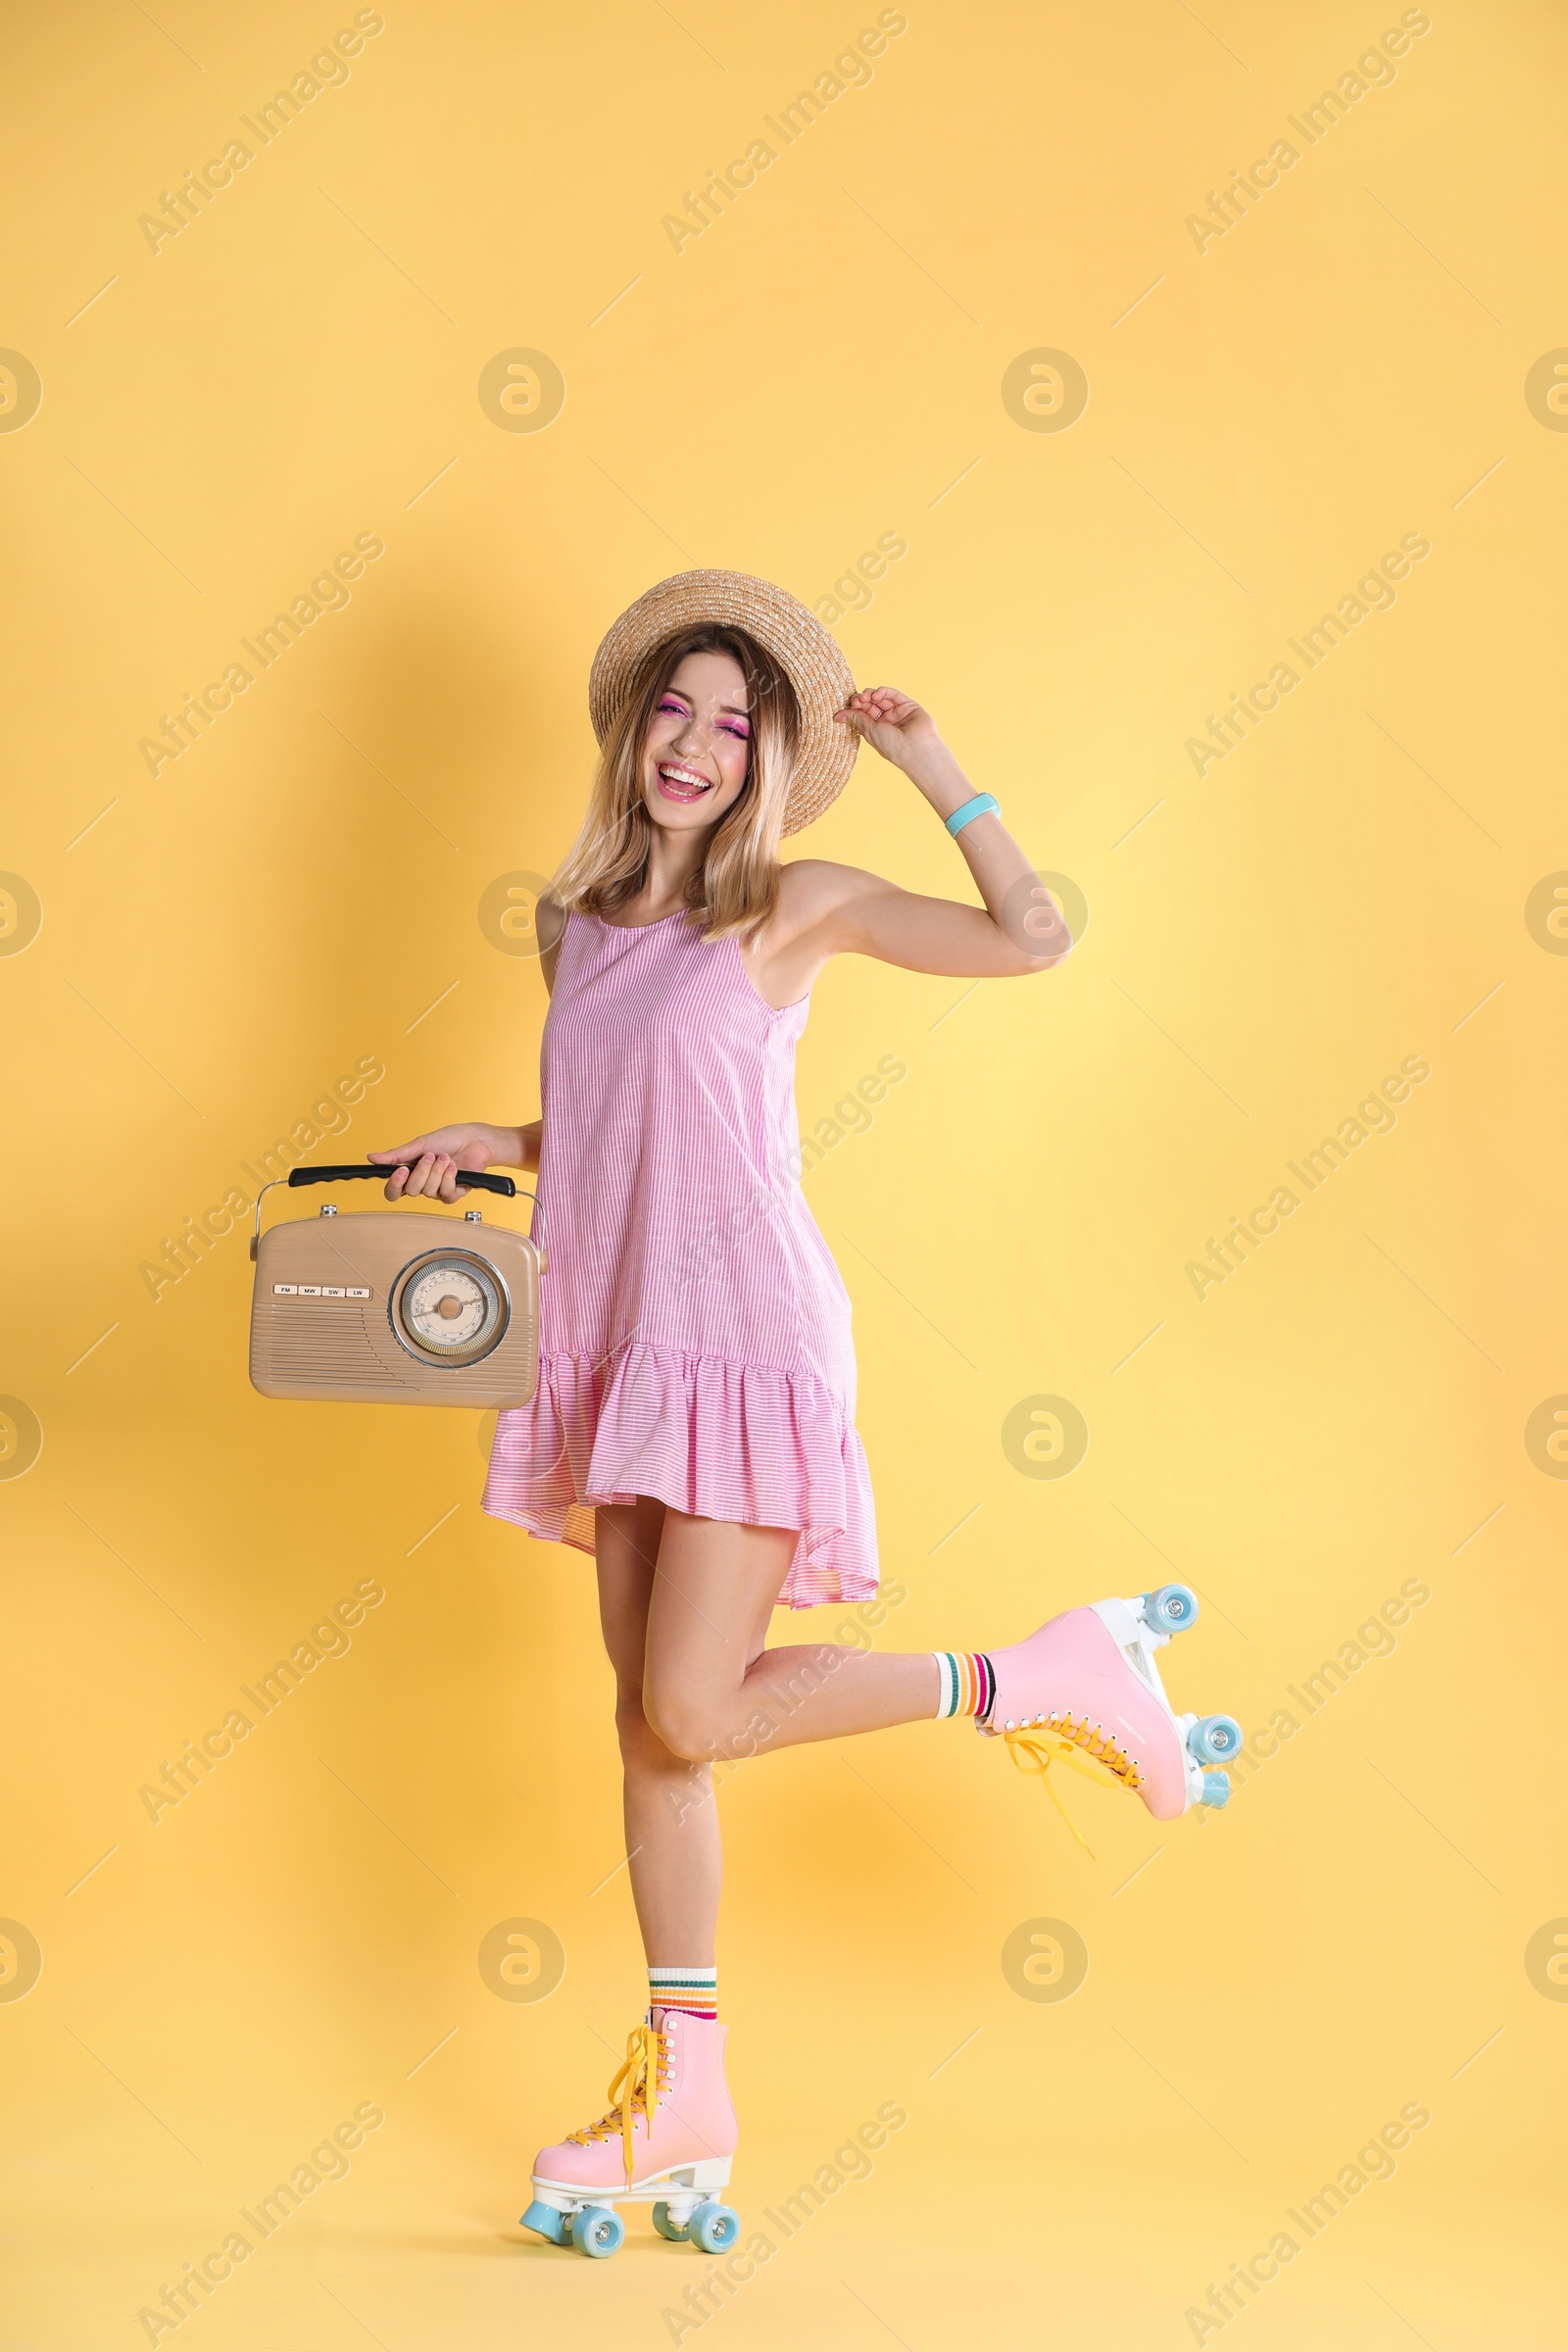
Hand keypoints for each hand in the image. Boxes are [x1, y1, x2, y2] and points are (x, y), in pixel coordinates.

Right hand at [367, 1124, 495, 1203]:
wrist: (475, 1139)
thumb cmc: (449, 1139)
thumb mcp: (420, 1144)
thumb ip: (396, 1155)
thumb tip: (371, 1157)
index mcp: (410, 1173)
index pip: (393, 1191)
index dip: (394, 1185)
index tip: (402, 1170)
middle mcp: (422, 1184)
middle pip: (411, 1191)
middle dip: (422, 1171)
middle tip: (431, 1156)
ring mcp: (438, 1190)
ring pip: (429, 1192)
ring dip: (438, 1171)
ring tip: (446, 1158)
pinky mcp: (454, 1193)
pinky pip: (446, 1194)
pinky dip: (449, 1178)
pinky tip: (454, 1168)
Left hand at [833, 686, 940, 774]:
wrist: (915, 749)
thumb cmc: (892, 746)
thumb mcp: (869, 731)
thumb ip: (856, 719)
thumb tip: (838, 715)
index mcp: (877, 730)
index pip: (862, 714)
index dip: (854, 709)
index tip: (846, 707)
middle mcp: (887, 721)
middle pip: (870, 704)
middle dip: (861, 700)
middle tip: (855, 701)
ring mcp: (898, 712)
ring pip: (881, 698)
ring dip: (870, 694)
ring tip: (864, 697)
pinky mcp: (908, 705)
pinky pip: (893, 694)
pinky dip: (883, 691)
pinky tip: (875, 695)